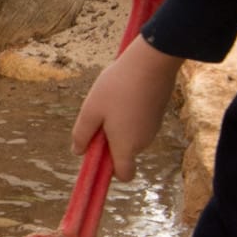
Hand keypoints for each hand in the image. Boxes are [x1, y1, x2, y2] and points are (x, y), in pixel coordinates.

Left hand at [75, 39, 183, 170]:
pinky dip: (131, 114)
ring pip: (131, 135)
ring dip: (119, 125)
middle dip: (110, 141)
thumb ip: (82, 134)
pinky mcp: (158, 113)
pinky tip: (125, 92)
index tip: (97, 151)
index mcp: (127, 146)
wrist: (152, 61)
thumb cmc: (118, 87)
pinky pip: (140, 122)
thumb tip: (78, 151)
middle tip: (100, 114)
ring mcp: (154, 127)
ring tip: (113, 99)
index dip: (110, 170)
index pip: (124, 175)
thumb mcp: (91, 110)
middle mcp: (144, 142)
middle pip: (124, 152)